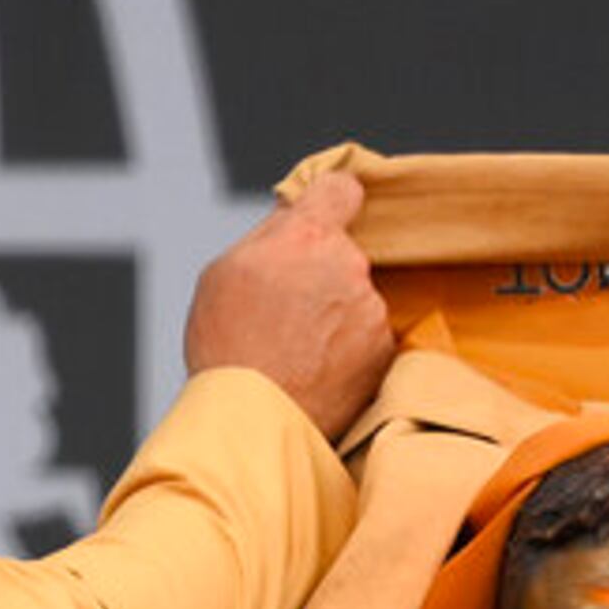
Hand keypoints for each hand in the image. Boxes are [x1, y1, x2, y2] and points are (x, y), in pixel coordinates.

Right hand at [185, 167, 390, 436]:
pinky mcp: (384, 350)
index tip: (326, 217)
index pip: (342, 189)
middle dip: (322, 272)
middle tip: (287, 311)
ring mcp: (371, 309)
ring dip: (336, 314)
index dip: (332, 202)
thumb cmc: (228, 348)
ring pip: (357, 298)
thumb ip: (267, 236)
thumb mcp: (223, 273)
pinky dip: (349, 350)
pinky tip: (316, 369)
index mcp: (306, 235)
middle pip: (343, 253)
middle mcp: (348, 265)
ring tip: (298, 349)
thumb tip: (293, 214)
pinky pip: (368, 337)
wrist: (254, 420)